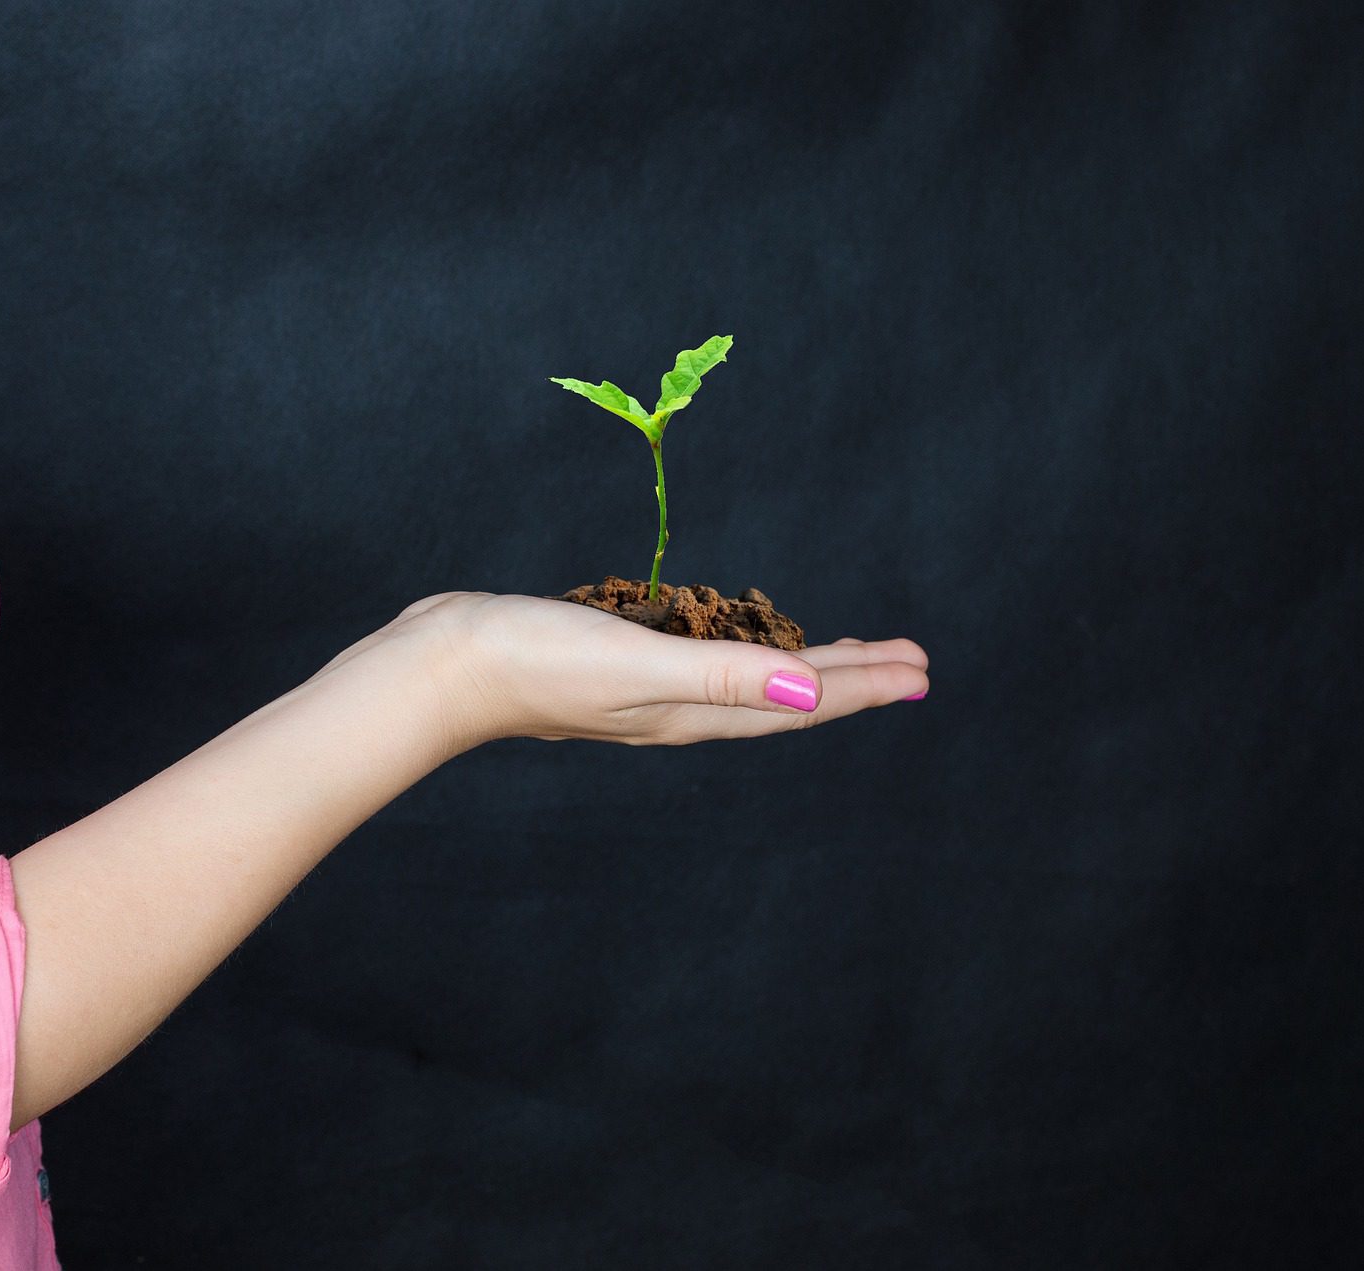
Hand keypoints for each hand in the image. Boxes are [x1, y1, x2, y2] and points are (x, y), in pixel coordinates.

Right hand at [376, 590, 927, 749]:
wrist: (441, 666)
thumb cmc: (534, 661)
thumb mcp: (639, 665)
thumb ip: (724, 678)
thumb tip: (810, 696)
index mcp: (694, 715)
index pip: (798, 705)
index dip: (863, 685)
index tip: (922, 670)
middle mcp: (679, 711)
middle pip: (784, 699)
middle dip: (850, 680)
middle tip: (911, 661)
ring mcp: (646, 693)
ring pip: (748, 684)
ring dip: (801, 669)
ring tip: (844, 655)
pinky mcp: (616, 667)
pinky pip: (706, 665)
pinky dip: (741, 655)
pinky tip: (736, 643)